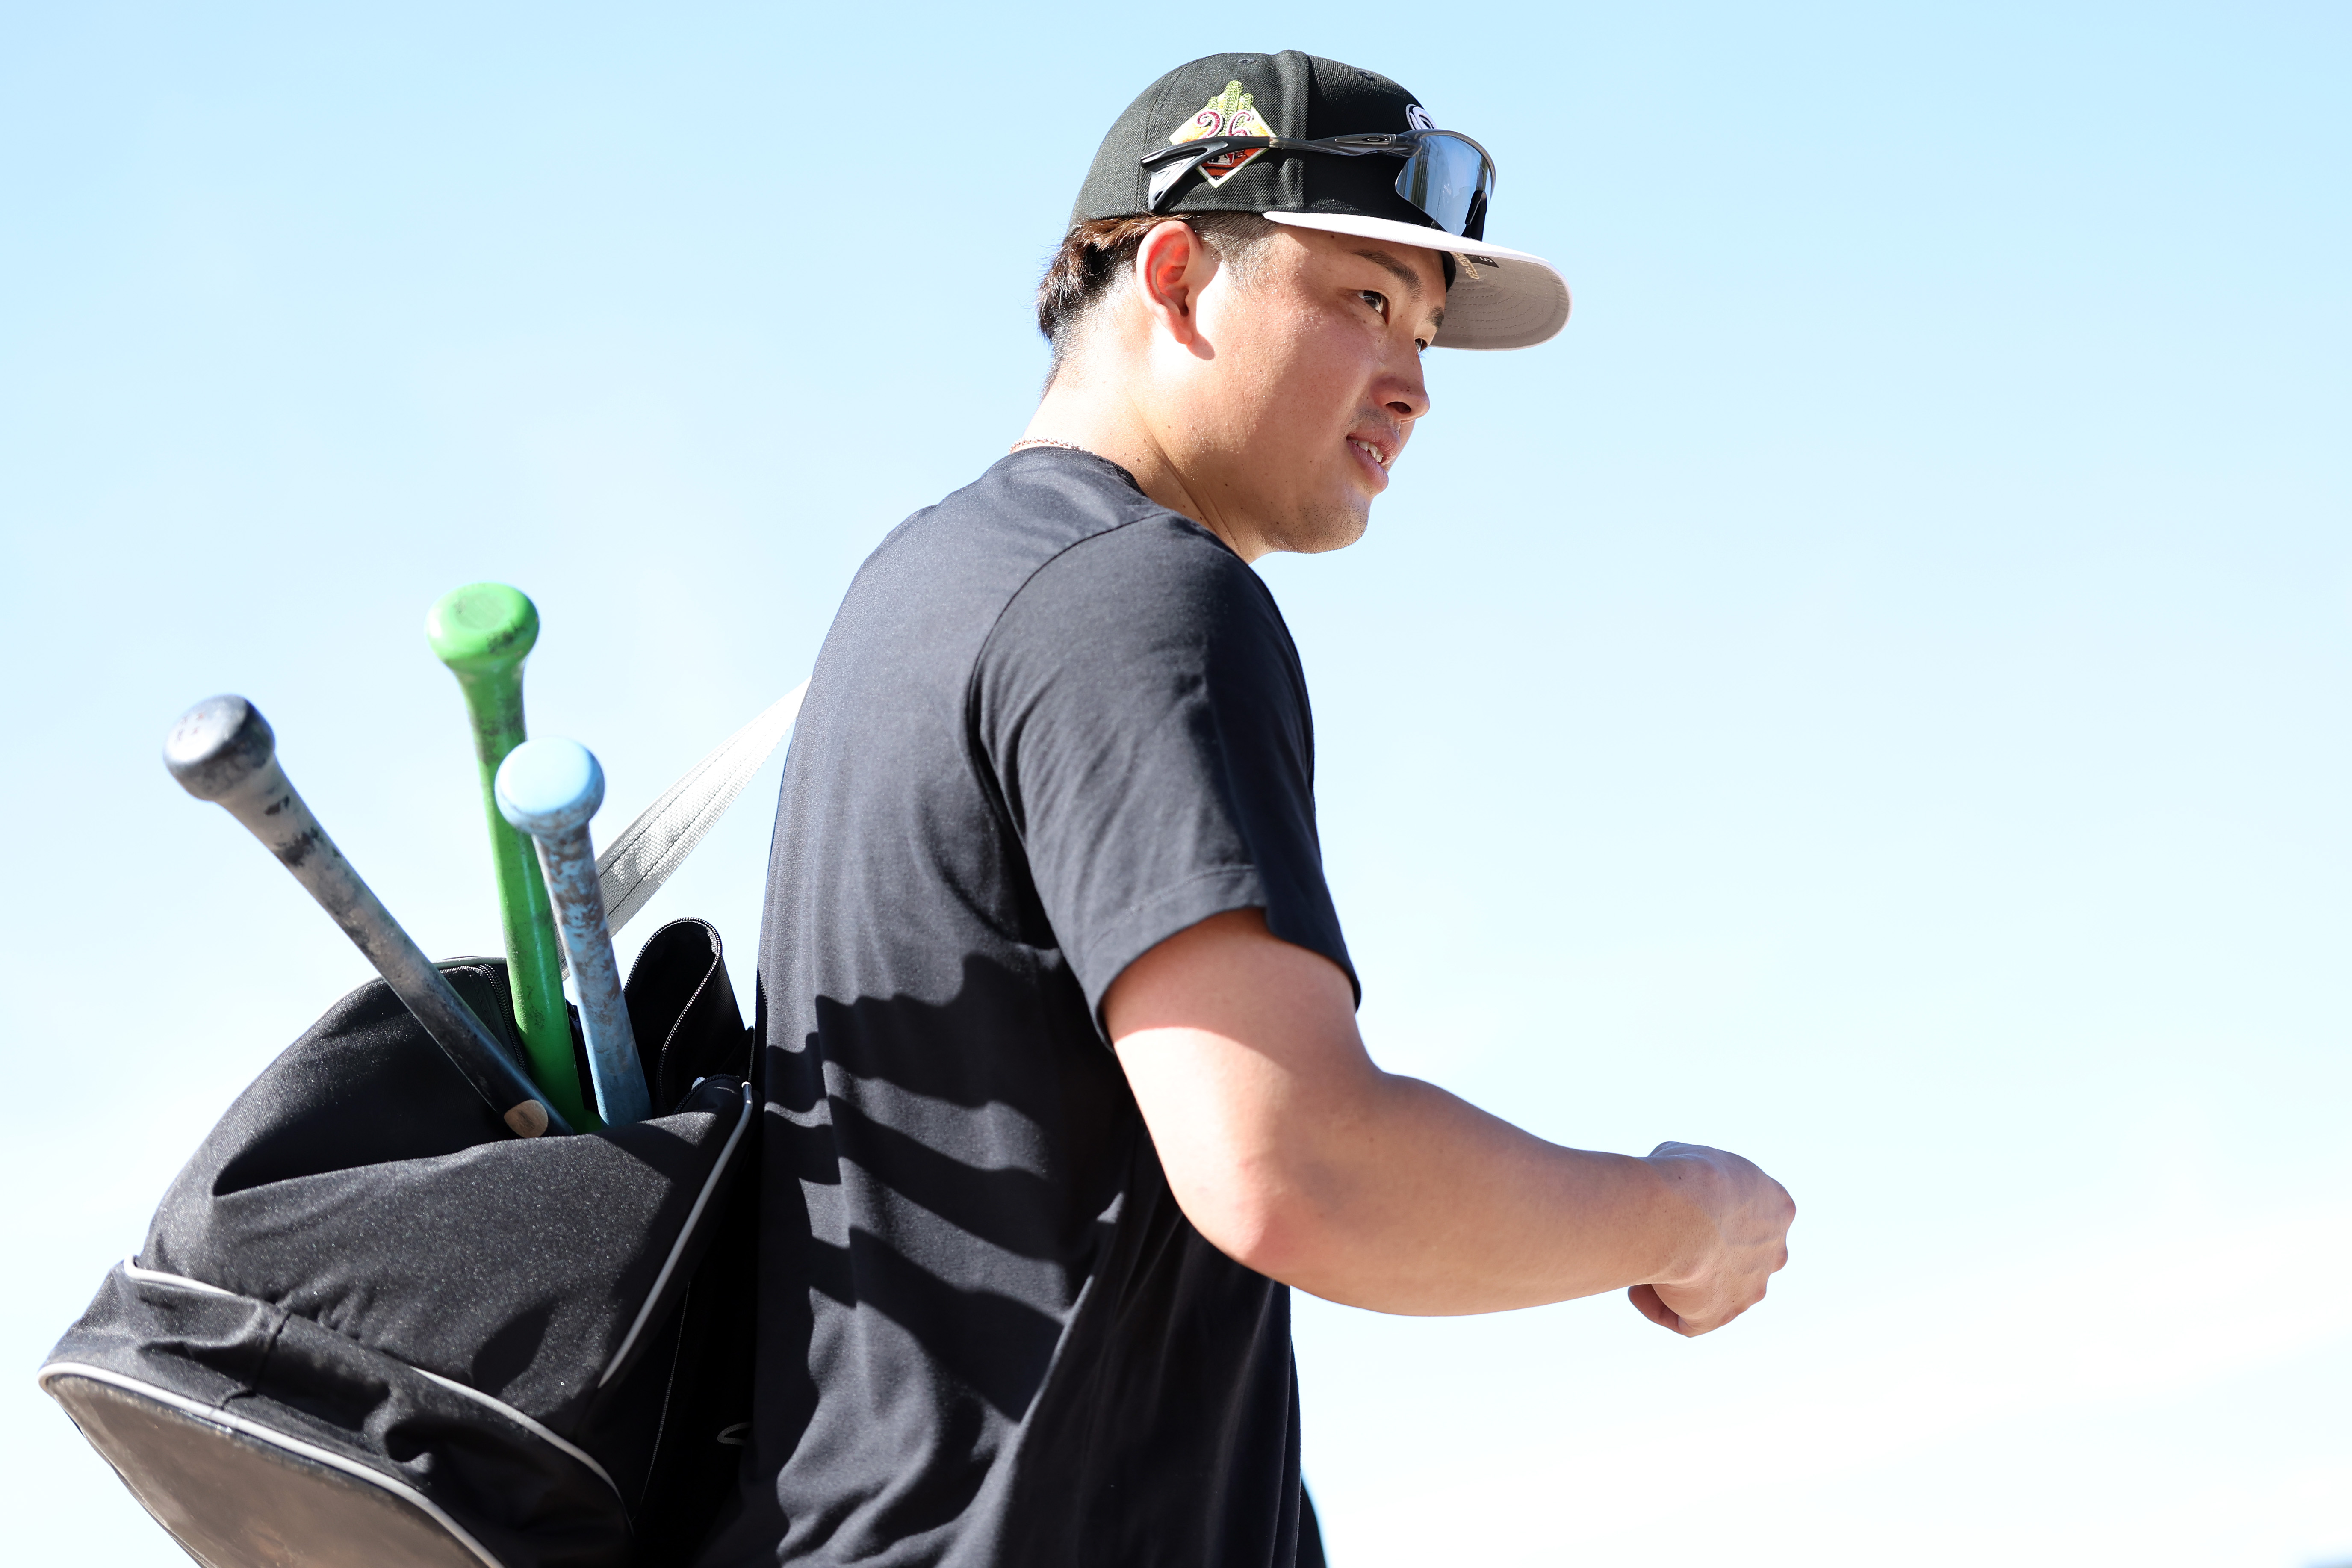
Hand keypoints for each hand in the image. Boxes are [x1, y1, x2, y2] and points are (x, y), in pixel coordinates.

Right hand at [1628, 1142, 1793, 1336]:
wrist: (1681, 1214)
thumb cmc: (1682, 1176)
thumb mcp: (1688, 1156)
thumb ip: (1689, 1181)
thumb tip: (1666, 1194)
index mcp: (1778, 1206)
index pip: (1747, 1212)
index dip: (1707, 1210)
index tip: (1677, 1207)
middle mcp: (1774, 1251)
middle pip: (1736, 1256)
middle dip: (1701, 1250)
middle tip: (1665, 1239)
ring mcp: (1752, 1288)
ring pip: (1712, 1288)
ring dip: (1679, 1280)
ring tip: (1643, 1263)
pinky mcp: (1722, 1315)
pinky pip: (1688, 1319)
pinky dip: (1658, 1304)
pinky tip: (1637, 1288)